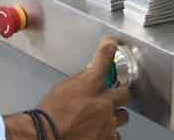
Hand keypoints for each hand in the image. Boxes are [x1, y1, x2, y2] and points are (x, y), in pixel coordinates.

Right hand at [4, 39, 131, 139]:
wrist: (47, 134)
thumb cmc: (51, 113)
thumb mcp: (63, 88)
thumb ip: (81, 82)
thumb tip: (88, 80)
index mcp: (90, 84)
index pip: (104, 60)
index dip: (109, 48)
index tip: (112, 43)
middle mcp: (104, 102)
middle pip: (126, 93)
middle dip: (119, 95)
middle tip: (111, 97)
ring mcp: (108, 122)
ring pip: (123, 116)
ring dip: (115, 115)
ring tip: (103, 118)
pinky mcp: (108, 137)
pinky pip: (116, 134)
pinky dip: (109, 133)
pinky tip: (100, 131)